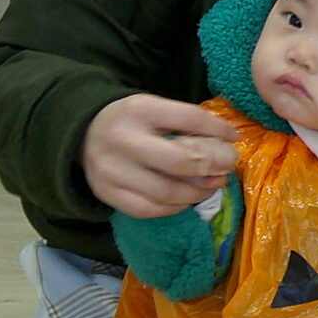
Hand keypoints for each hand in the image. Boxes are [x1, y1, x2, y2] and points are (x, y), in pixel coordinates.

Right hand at [82, 94, 236, 217]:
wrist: (84, 133)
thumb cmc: (132, 122)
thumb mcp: (155, 109)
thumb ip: (186, 123)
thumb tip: (226, 143)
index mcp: (140, 111)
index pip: (189, 119)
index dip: (217, 129)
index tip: (233, 137)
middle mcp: (123, 140)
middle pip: (180, 161)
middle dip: (212, 167)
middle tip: (227, 168)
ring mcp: (112, 170)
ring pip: (167, 192)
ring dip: (198, 192)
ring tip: (211, 186)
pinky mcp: (107, 193)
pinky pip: (149, 209)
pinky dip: (174, 207)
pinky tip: (186, 199)